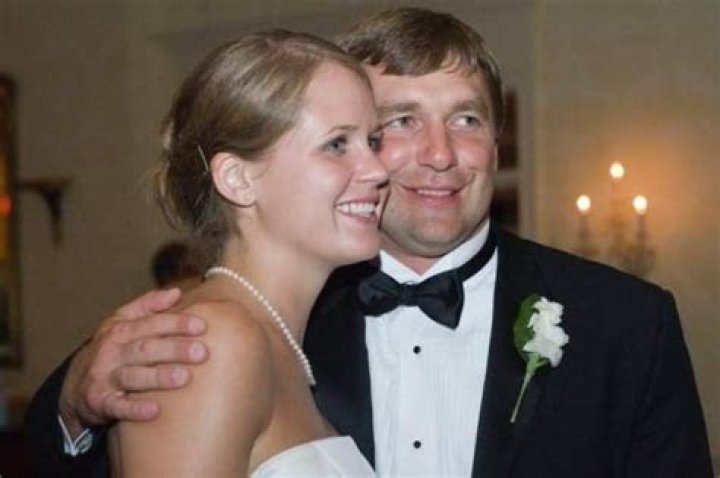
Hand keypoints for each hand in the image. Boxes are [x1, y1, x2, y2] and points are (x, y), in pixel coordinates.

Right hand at [59, 288, 207, 436]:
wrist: (75, 385)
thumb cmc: (112, 349)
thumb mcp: (122, 322)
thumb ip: (148, 306)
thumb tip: (176, 292)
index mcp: (120, 330)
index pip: (150, 323)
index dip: (175, 323)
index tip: (201, 326)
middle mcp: (111, 352)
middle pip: (145, 349)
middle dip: (174, 349)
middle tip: (201, 352)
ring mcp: (104, 378)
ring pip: (133, 376)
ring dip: (158, 377)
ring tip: (184, 378)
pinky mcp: (99, 403)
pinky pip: (117, 407)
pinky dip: (134, 410)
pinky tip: (155, 411)